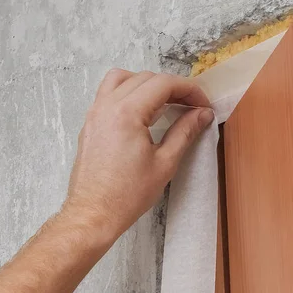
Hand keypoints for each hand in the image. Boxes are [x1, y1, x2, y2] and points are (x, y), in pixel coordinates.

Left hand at [63, 69, 212, 251]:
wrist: (94, 213)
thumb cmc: (127, 195)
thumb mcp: (164, 164)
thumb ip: (184, 132)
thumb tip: (202, 114)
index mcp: (127, 113)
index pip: (163, 84)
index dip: (189, 89)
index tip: (202, 103)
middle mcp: (107, 106)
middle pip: (145, 78)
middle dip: (172, 87)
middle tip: (190, 106)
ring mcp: (95, 114)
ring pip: (122, 79)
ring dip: (147, 85)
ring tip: (165, 104)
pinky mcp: (90, 124)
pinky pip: (108, 94)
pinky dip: (128, 94)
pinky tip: (142, 114)